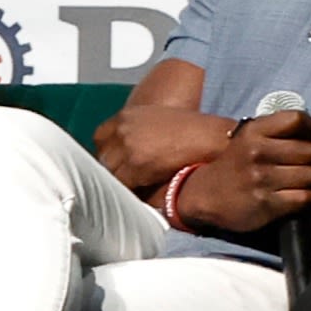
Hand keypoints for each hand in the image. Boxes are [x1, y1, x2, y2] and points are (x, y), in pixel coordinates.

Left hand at [94, 93, 245, 196]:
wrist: (210, 138)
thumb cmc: (192, 131)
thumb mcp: (157, 120)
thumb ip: (136, 132)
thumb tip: (126, 152)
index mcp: (126, 116)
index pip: (100, 138)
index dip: (108, 154)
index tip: (115, 164)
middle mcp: (122, 129)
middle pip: (103, 157)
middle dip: (113, 170)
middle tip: (126, 181)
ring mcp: (127, 146)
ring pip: (110, 173)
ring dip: (120, 183)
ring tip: (133, 190)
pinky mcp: (136, 165)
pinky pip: (122, 184)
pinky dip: (129, 191)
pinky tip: (140, 194)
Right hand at [181, 110, 310, 230]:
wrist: (204, 196)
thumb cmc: (234, 166)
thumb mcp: (253, 143)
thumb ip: (290, 136)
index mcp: (254, 132)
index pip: (297, 119)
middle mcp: (257, 152)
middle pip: (310, 150)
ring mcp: (262, 179)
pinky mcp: (267, 204)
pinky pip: (307, 198)